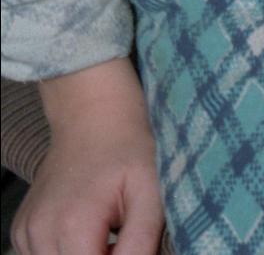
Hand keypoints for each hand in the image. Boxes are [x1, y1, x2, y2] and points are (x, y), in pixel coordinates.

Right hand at [12, 61, 164, 254]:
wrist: (93, 112)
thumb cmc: (127, 147)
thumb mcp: (150, 191)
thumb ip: (141, 243)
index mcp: (72, 226)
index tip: (129, 242)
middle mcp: (40, 233)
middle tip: (119, 237)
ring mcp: (25, 233)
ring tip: (105, 233)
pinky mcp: (21, 231)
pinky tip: (85, 230)